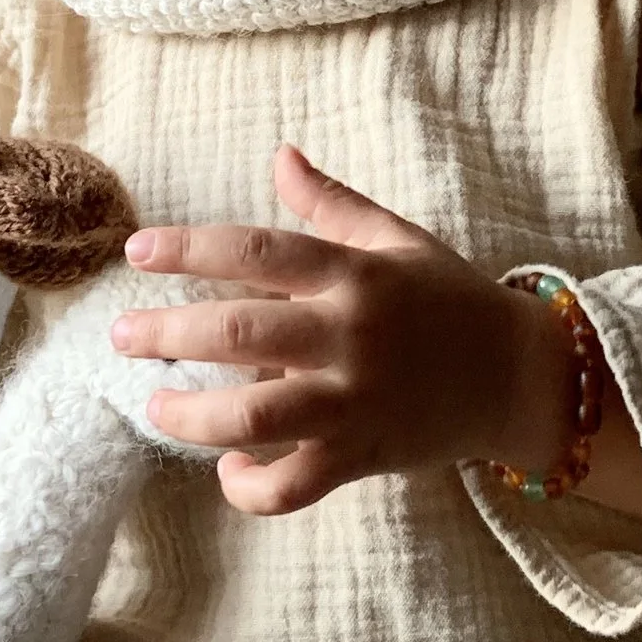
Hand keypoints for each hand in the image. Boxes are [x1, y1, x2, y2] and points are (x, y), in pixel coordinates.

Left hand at [114, 145, 638, 517]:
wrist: (518, 377)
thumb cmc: (451, 301)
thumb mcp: (398, 240)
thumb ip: (332, 204)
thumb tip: (280, 155)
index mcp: (355, 275)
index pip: (257, 251)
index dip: (190, 248)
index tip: (138, 251)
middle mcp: (350, 336)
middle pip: (240, 333)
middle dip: (167, 334)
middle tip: (123, 336)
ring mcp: (354, 401)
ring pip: (256, 416)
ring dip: (192, 416)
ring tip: (154, 409)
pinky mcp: (362, 456)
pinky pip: (293, 484)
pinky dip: (251, 486)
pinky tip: (228, 469)